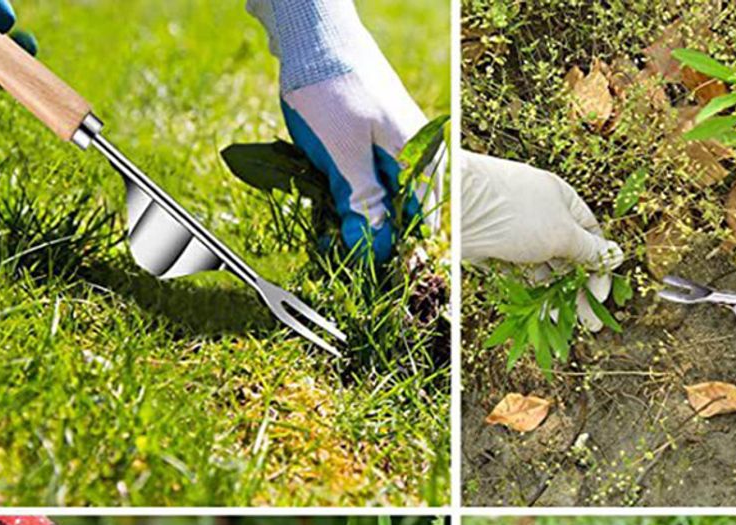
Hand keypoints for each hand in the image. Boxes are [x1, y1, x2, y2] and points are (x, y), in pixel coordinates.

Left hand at [246, 0, 443, 262]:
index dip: (399, 259)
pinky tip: (327, 213)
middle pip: (403, 220)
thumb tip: (375, 251)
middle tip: (340, 261)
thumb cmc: (329, 87)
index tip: (375, 282)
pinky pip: (369, 188)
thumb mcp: (342, 153)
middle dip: (373, 244)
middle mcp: (416, 159)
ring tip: (328, 239)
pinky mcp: (375, 150)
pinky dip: (348, 205)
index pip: (422, 227)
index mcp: (419, 161)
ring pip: (383, 207)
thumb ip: (362, 203)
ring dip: (356, 227)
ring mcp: (395, 153)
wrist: (313, 32)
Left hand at [461, 152, 623, 330]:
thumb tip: (617, 256)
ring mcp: (515, 233)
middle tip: (588, 324)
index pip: (590, 235)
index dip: (598, 268)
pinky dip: (527, 293)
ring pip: (541, 268)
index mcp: (561, 200)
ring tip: (559, 323)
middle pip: (567, 256)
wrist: (456, 208)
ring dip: (552, 296)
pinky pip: (516, 274)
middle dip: (577, 290)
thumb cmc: (514, 213)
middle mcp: (539, 215)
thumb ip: (589, 249)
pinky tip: (534, 314)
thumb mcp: (561, 233)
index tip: (599, 297)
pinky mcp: (493, 249)